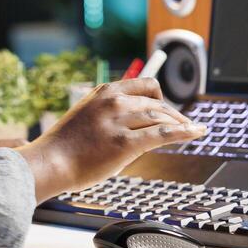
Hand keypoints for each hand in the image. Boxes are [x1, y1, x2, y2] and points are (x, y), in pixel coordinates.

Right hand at [15, 79, 205, 201]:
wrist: (50, 162)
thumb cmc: (65, 146)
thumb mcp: (86, 116)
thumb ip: (110, 113)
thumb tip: (136, 124)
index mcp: (104, 91)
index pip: (145, 85)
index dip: (161, 96)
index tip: (168, 107)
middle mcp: (114, 101)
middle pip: (156, 103)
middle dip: (173, 115)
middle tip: (183, 126)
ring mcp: (120, 121)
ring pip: (161, 118)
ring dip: (180, 125)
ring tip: (192, 131)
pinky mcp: (125, 143)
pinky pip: (162, 135)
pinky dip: (185, 132)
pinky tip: (197, 133)